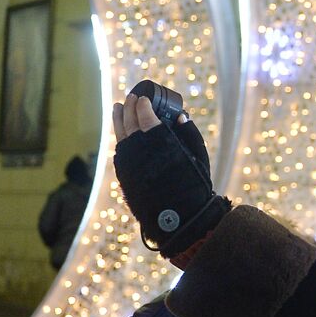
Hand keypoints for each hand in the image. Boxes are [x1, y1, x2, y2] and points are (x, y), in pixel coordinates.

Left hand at [112, 90, 229, 260]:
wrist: (179, 218)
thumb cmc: (194, 187)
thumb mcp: (198, 158)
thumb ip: (189, 134)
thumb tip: (180, 116)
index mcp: (159, 142)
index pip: (145, 115)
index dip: (143, 104)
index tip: (143, 98)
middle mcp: (139, 149)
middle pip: (128, 121)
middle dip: (129, 107)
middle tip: (130, 98)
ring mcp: (128, 162)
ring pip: (119, 134)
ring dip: (118, 119)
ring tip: (117, 108)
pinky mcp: (123, 174)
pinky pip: (119, 151)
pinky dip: (120, 138)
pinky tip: (122, 134)